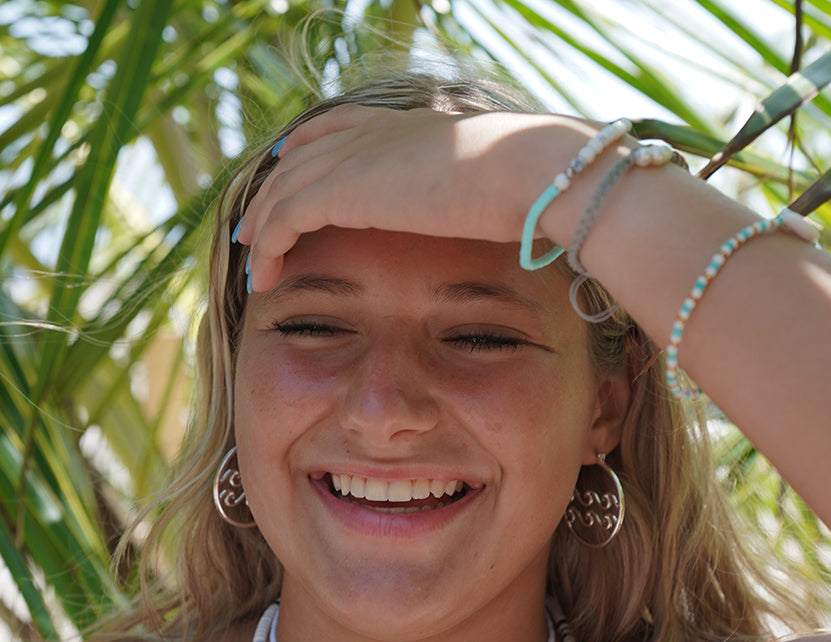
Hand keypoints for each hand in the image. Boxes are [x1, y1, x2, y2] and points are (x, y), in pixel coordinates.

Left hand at [235, 104, 597, 291]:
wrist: (527, 174)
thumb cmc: (531, 187)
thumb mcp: (497, 183)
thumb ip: (476, 193)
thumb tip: (496, 215)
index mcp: (406, 128)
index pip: (338, 130)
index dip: (310, 151)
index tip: (293, 172)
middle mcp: (373, 135)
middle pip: (300, 159)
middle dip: (274, 191)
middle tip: (256, 226)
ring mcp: (355, 158)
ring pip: (284, 190)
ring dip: (263, 225)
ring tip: (252, 258)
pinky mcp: (343, 190)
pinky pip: (284, 219)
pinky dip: (268, 247)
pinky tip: (264, 276)